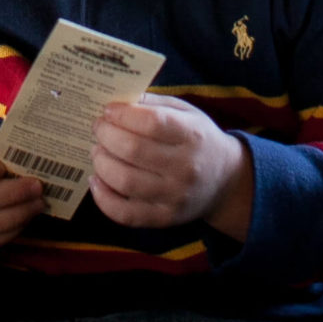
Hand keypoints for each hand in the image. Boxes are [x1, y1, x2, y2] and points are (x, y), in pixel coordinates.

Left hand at [90, 97, 253, 237]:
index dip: (123, 115)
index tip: (107, 110)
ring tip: (97, 150)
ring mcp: (174, 197)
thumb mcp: (186, 112)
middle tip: (98, 128)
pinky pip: (126, 214)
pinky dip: (104, 198)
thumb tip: (117, 102)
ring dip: (102, 163)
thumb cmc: (198, 139)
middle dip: (106, 136)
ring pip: (126, 182)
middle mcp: (185, 168)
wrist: (226, 181)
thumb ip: (153, 104)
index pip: (152, 123)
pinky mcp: (164, 219)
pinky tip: (96, 181)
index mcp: (191, 135)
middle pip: (133, 151)